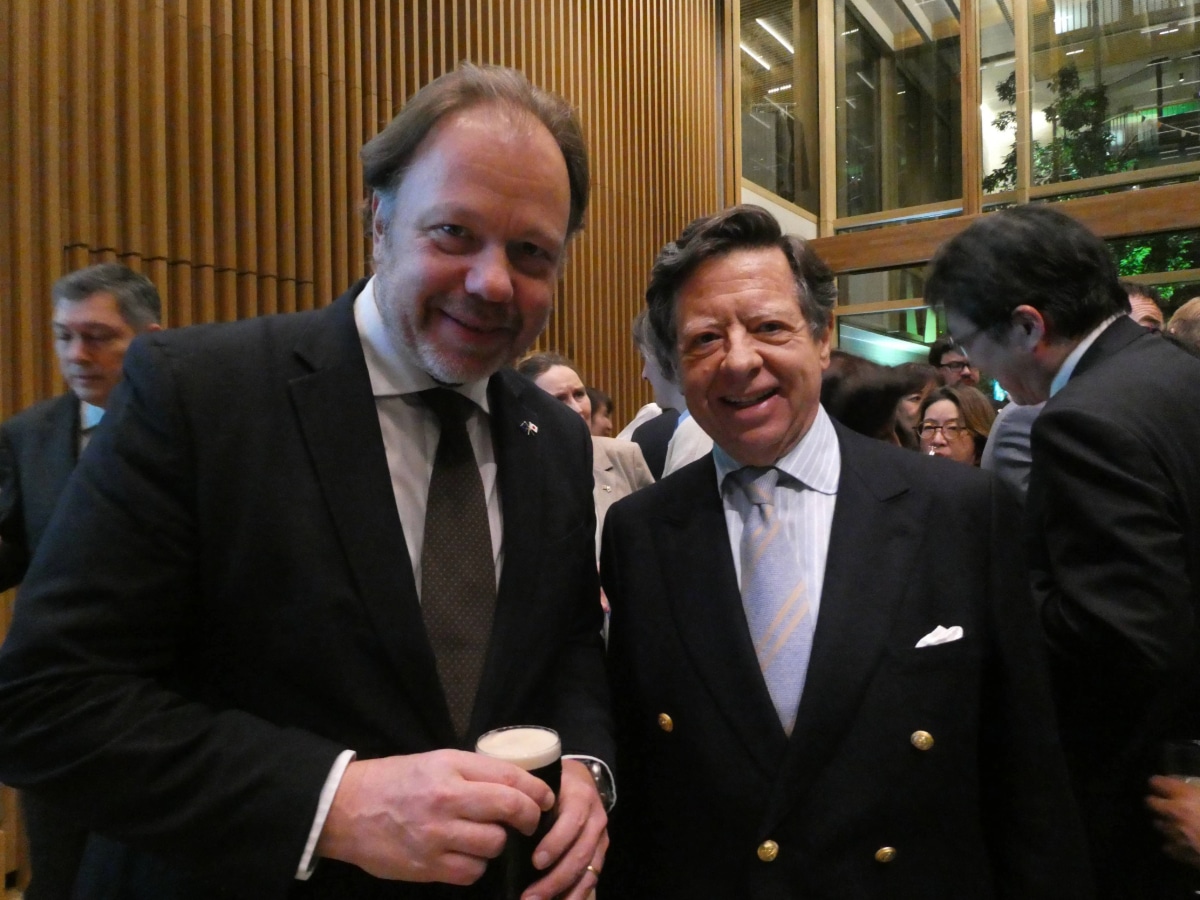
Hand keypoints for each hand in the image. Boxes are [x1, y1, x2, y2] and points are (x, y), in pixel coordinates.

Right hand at [316, 749, 554, 883]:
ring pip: (494, 844)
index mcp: (450, 767)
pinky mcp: (427, 866)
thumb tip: (517, 786)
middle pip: (511, 809)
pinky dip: (475, 866)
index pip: (510, 777)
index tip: (547, 798)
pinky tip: (465, 855)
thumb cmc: (395, 781)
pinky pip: (471, 872)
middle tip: (529, 822)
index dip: (537, 790)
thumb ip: (474, 772)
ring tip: (485, 836)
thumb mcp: (436, 762)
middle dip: (530, 818)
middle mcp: (446, 798)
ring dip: (497, 843)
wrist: (346, 808)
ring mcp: (436, 835)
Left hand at [523, 758, 607, 899]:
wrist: (581, 781)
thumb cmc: (553, 783)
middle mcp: (595, 819)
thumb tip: (498, 823)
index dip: (556, 843)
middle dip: (555, 879)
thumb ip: (528, 798)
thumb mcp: (543, 782)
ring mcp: (600, 839)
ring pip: (588, 871)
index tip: (535, 862)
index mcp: (580, 797)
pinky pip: (591, 879)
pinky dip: (575, 895)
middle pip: (580, 853)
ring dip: (564, 893)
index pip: (572, 822)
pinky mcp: (600, 854)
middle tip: (529, 897)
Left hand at [1147, 775, 1199, 868]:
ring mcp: (1175, 834)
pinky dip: (1173, 844)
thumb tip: (1197, 790)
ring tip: (1174, 823)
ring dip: (1164, 822)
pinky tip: (1182, 843)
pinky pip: (1168, 846)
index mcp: (1186, 796)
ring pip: (1158, 824)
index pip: (1159, 782)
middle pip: (1151, 803)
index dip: (1159, 782)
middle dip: (1155, 802)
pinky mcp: (1180, 854)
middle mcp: (1175, 813)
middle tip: (1164, 802)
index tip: (1161, 784)